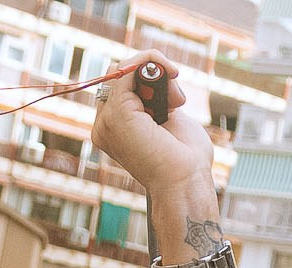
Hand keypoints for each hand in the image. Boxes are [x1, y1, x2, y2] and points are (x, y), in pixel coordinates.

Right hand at [87, 54, 217, 204]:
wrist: (185, 183)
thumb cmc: (186, 160)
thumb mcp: (172, 120)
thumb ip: (161, 98)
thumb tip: (160, 75)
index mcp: (115, 129)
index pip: (121, 89)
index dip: (148, 82)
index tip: (177, 98)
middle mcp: (105, 125)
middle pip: (119, 77)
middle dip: (151, 77)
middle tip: (178, 99)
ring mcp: (106, 120)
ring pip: (122, 71)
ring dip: (155, 73)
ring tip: (177, 99)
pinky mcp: (115, 114)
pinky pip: (126, 69)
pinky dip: (149, 60)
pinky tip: (169, 70)